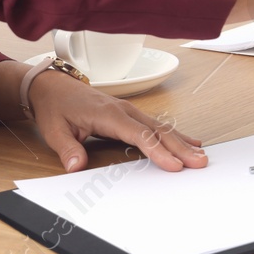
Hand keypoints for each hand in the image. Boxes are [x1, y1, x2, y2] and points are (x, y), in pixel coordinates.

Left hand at [26, 68, 206, 172]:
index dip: (158, 151)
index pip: (139, 134)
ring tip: (201, 155)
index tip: (174, 165)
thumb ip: (68, 149)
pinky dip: (174, 134)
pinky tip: (189, 141)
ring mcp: (129, 110)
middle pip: (158, 130)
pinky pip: (156, 124)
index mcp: (109, 114)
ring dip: (182, 142)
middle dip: (180, 148)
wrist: (52, 87)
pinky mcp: (129, 114)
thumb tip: (75, 167)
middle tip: (199, 162)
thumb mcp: (55, 131)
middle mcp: (124, 110)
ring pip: (161, 126)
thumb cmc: (56, 107)